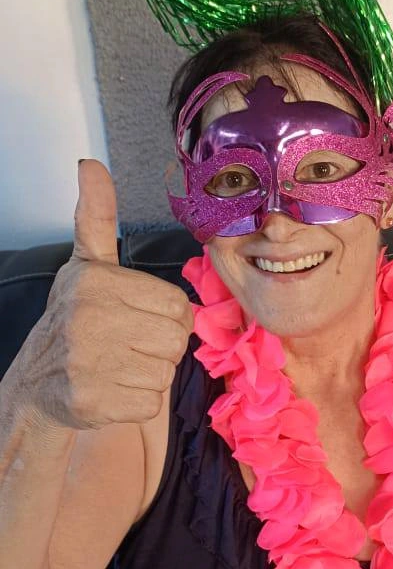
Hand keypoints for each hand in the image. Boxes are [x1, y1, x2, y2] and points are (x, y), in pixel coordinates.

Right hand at [29, 160, 193, 428]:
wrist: (37, 382)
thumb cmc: (75, 319)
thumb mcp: (86, 264)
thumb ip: (96, 217)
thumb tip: (90, 164)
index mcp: (96, 280)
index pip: (178, 306)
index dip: (166, 318)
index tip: (138, 319)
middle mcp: (88, 318)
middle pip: (175, 342)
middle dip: (159, 348)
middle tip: (127, 345)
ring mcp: (86, 362)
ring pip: (164, 374)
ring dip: (148, 376)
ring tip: (117, 365)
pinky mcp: (90, 401)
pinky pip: (149, 403)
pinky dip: (136, 403)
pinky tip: (111, 389)